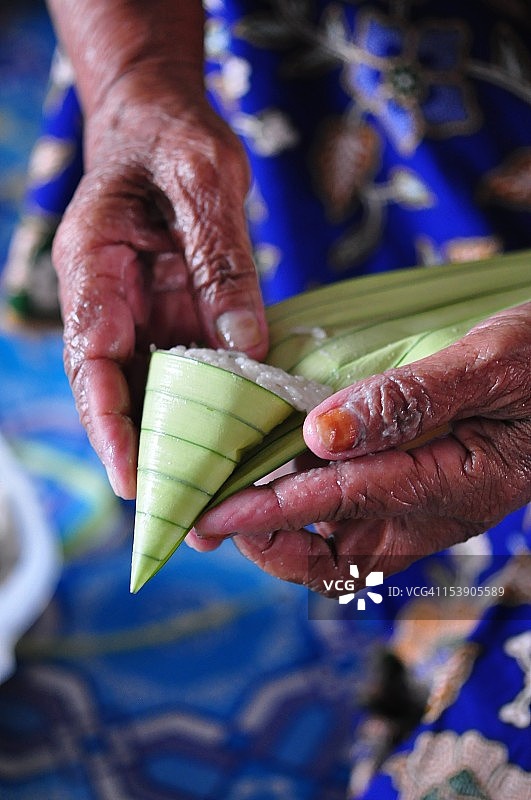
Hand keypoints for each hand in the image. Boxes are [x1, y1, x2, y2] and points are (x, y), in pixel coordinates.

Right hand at [53, 93, 266, 498]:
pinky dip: (209, 407)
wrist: (162, 120)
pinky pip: (187, 370)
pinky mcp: (172, 315)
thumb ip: (222, 260)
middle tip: (180, 516)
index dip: (109, 424)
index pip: (93, 359)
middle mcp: (111, 301)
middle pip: (117, 392)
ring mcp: (141, 312)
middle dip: (143, 453)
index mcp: (95, 266)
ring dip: (178, 442)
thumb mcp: (203, 181)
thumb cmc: (172, 137)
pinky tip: (240, 441)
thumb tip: (245, 346)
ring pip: (152, 390)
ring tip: (214, 497)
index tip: (131, 479)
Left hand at [192, 304, 530, 593]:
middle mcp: (435, 513)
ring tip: (232, 500)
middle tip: (212, 517)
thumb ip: (410, 400)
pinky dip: (310, 508)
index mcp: (454, 485)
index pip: (342, 504)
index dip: (270, 511)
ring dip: (283, 532)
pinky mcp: (421, 491)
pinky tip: (284, 473)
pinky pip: (356, 517)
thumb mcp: (490, 364)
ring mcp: (428, 507)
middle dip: (269, 544)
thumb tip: (322, 432)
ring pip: (341, 546)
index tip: (213, 515)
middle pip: (336, 557)